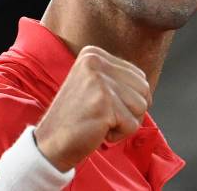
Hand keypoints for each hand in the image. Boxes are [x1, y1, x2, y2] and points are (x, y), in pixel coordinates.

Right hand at [34, 45, 150, 171]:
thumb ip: (118, 78)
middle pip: (144, 89)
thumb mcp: (94, 84)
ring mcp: (100, 81)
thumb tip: (146, 86)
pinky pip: (132, 125)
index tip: (103, 105)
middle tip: (104, 116)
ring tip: (100, 121)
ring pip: (141, 106)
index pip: (138, 75)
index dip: (129, 98)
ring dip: (125, 122)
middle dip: (130, 110)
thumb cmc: (76, 118)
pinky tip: (98, 130)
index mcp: (93, 54)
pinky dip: (119, 134)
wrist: (50, 143)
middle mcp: (96, 62)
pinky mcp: (104, 103)